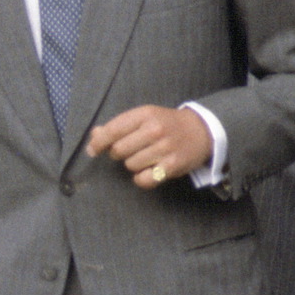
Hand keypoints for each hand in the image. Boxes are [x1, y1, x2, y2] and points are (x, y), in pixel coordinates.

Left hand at [87, 105, 211, 188]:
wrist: (202, 130)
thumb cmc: (167, 124)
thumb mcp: (145, 117)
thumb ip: (119, 125)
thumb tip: (95, 135)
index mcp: (145, 114)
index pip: (113, 130)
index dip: (99, 143)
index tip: (93, 150)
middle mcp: (155, 130)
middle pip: (119, 151)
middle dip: (119, 153)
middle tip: (131, 150)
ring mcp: (164, 148)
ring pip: (131, 165)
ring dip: (134, 164)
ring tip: (146, 157)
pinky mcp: (172, 165)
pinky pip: (144, 179)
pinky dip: (142, 178)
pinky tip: (149, 171)